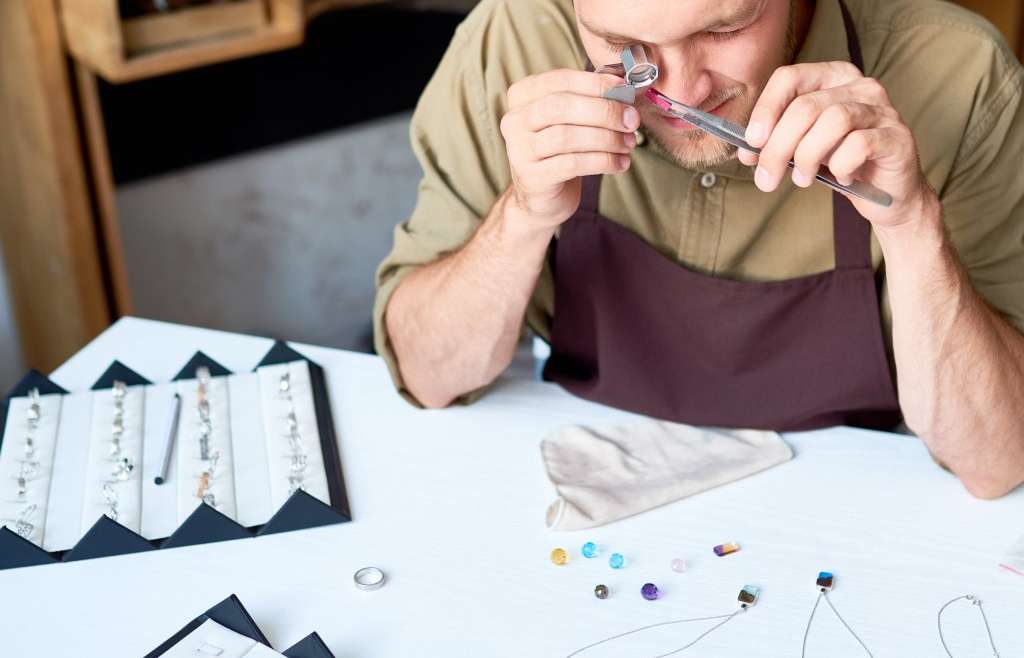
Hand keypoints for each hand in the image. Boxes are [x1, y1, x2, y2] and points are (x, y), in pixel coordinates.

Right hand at [500, 69, 639, 230]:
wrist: (542, 196)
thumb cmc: (560, 150)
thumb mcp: (571, 119)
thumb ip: (591, 98)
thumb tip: (626, 86)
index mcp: (522, 95)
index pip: (560, 80)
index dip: (595, 83)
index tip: (626, 89)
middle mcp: (514, 120)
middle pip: (562, 106)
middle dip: (604, 111)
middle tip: (632, 120)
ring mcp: (519, 150)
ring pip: (567, 136)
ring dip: (606, 139)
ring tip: (628, 144)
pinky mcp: (532, 177)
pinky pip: (572, 164)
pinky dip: (603, 161)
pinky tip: (620, 163)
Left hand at [737, 62, 935, 228]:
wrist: (886, 194)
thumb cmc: (840, 164)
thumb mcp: (801, 147)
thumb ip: (776, 140)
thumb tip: (746, 149)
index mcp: (831, 77)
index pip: (789, 77)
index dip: (766, 109)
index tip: (752, 143)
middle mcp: (860, 86)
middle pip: (806, 106)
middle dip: (778, 147)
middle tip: (767, 178)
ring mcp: (882, 109)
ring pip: (833, 121)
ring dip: (808, 157)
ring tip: (803, 179)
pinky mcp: (897, 136)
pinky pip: (859, 144)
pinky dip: (840, 165)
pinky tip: (840, 177)